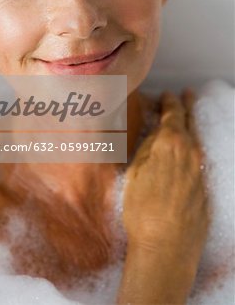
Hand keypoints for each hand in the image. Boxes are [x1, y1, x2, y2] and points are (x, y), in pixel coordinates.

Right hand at [123, 89, 209, 268]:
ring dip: (193, 125)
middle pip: (191, 122)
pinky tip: (190, 150)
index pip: (173, 114)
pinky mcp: (205, 187)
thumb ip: (146, 148)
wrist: (167, 246)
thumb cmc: (142, 210)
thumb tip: (153, 135)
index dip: (169, 102)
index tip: (167, 94)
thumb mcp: (134, 172)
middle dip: (187, 105)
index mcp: (171, 143)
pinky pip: (201, 157)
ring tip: (189, 117)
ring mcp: (201, 169)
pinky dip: (195, 147)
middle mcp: (191, 152)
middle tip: (187, 93)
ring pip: (198, 139)